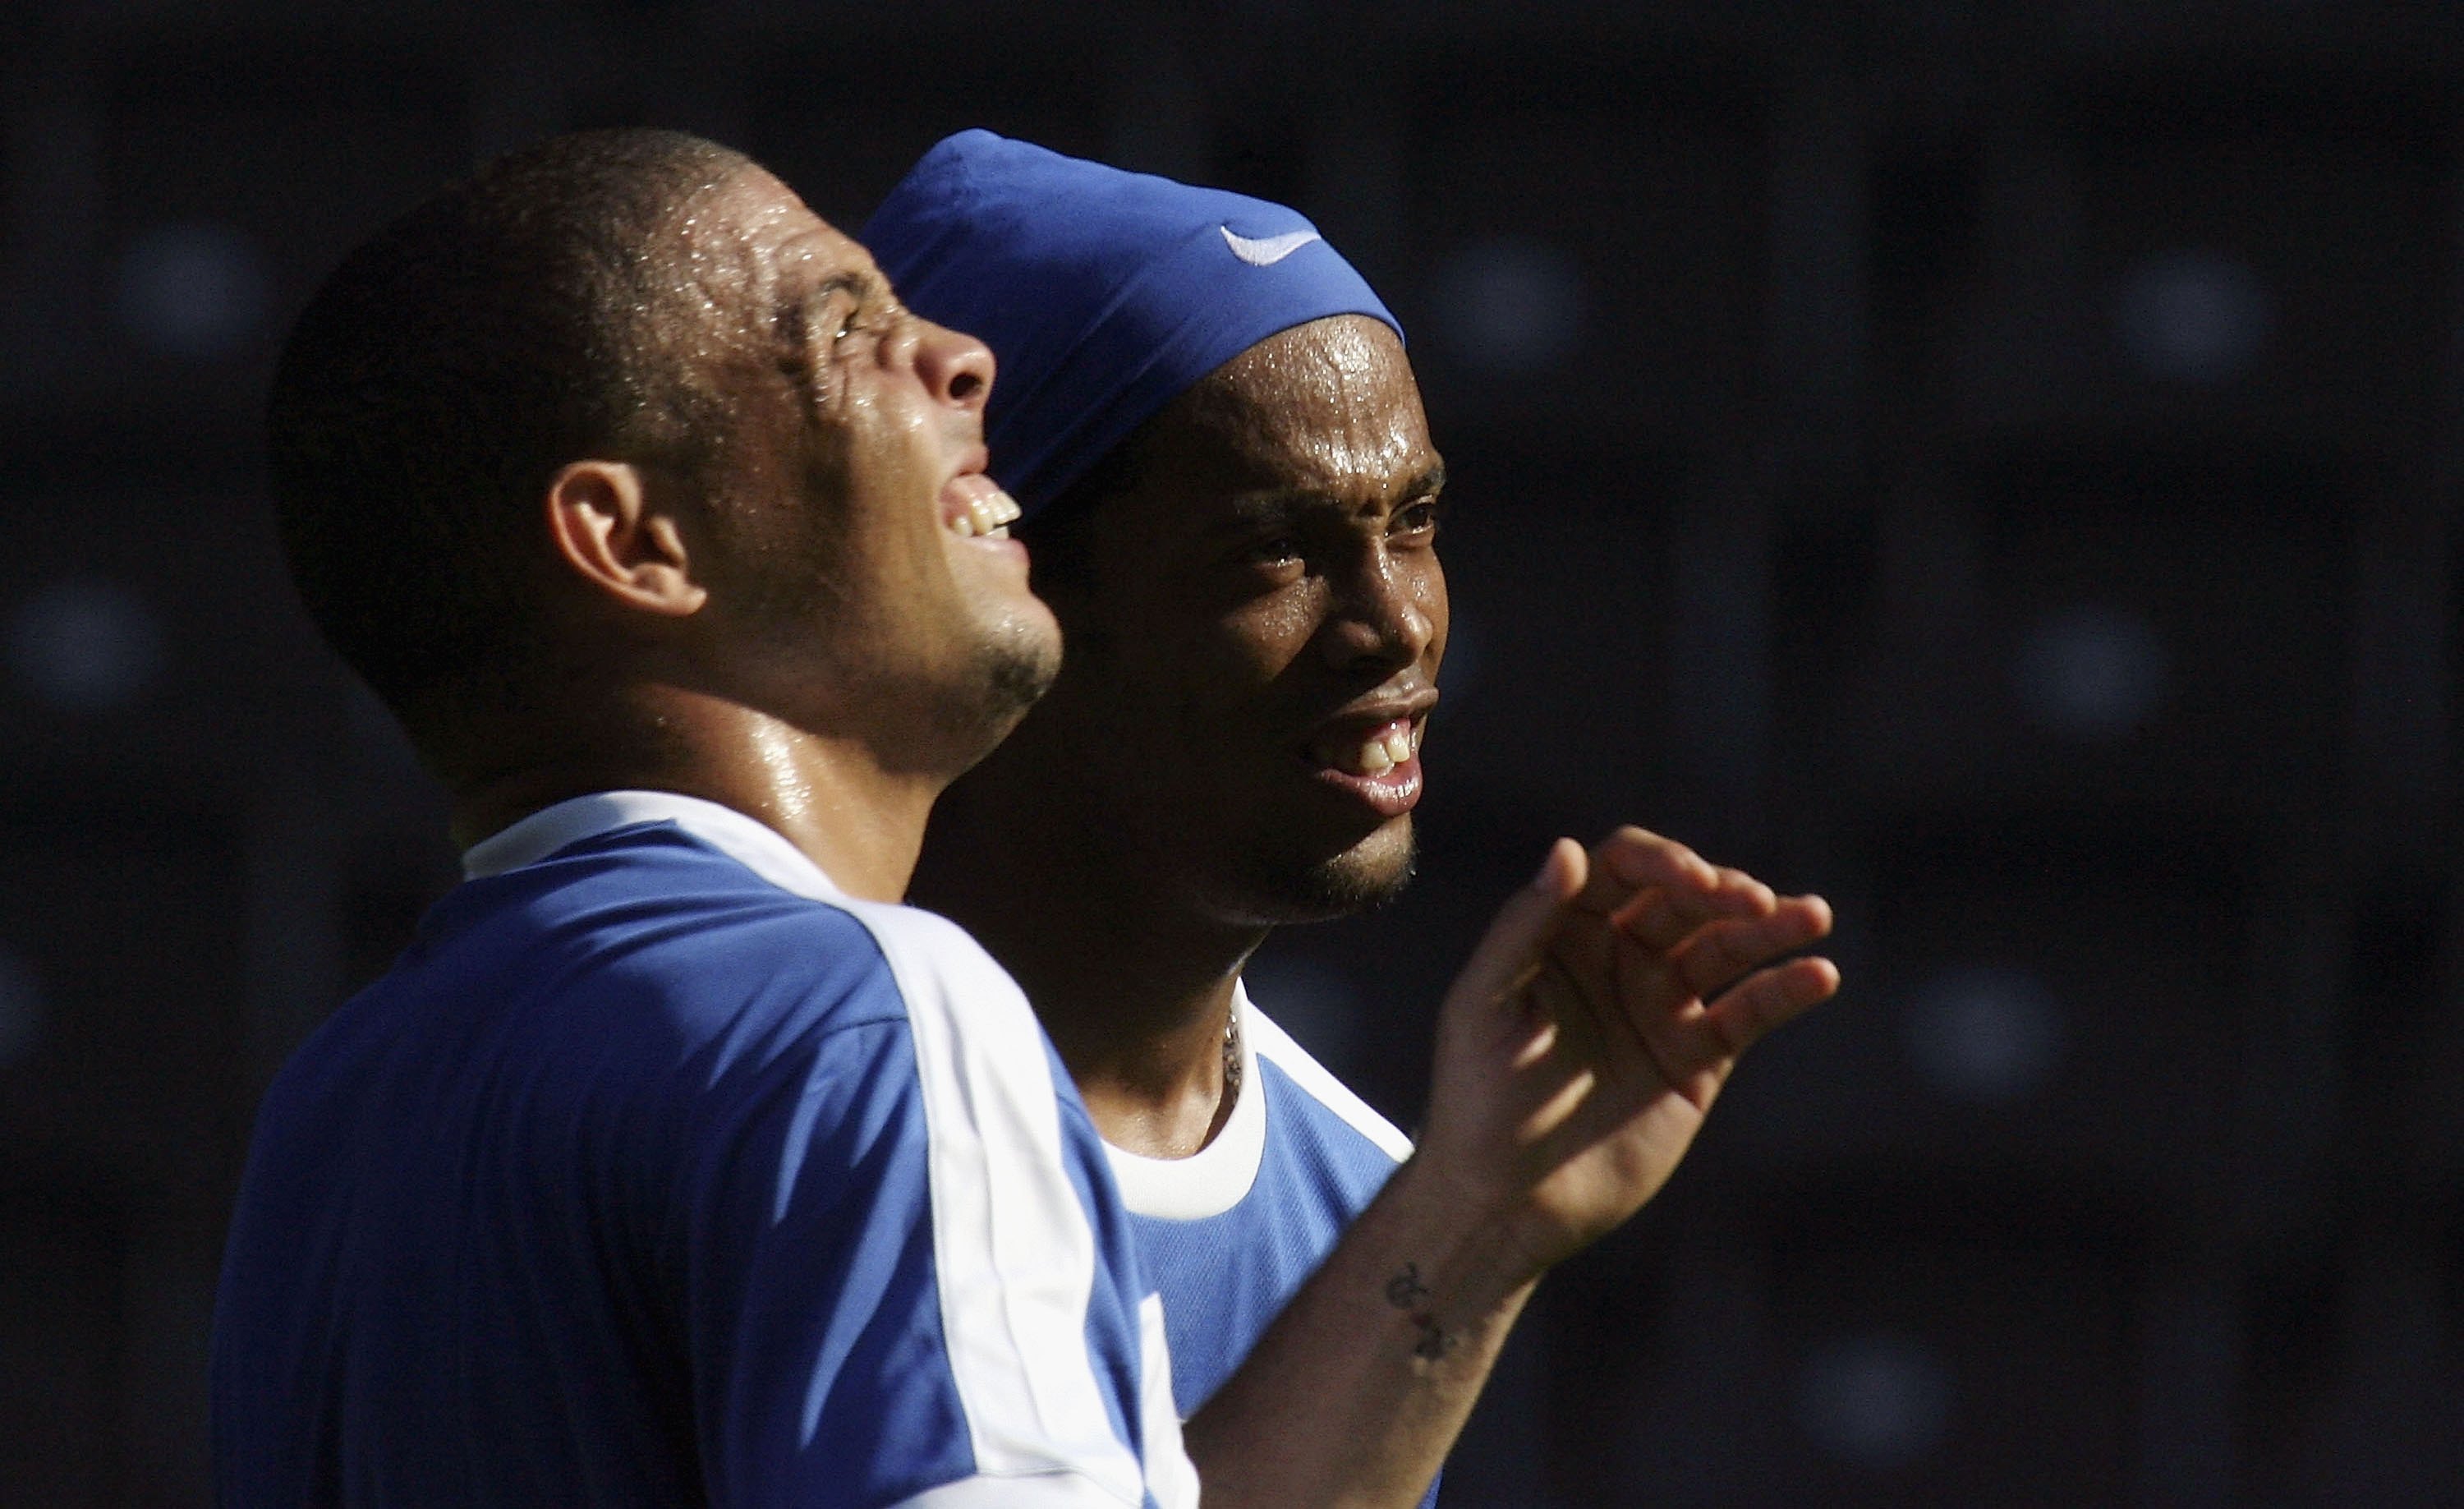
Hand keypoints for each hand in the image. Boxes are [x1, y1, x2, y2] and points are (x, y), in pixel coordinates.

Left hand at [1417, 828, 1838, 1277]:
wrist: (1506, 1201)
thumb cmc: (1476, 1097)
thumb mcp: (1485, 1003)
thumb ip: (1525, 925)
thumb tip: (1569, 848)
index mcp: (1564, 932)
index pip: (1623, 869)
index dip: (1663, 863)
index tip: (1695, 881)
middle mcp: (1616, 958)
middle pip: (1685, 901)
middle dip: (1725, 892)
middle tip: (1759, 903)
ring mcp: (1660, 1006)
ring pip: (1726, 949)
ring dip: (1772, 928)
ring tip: (1814, 915)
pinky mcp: (1694, 1059)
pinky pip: (1748, 1012)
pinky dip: (1785, 991)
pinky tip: (1818, 975)